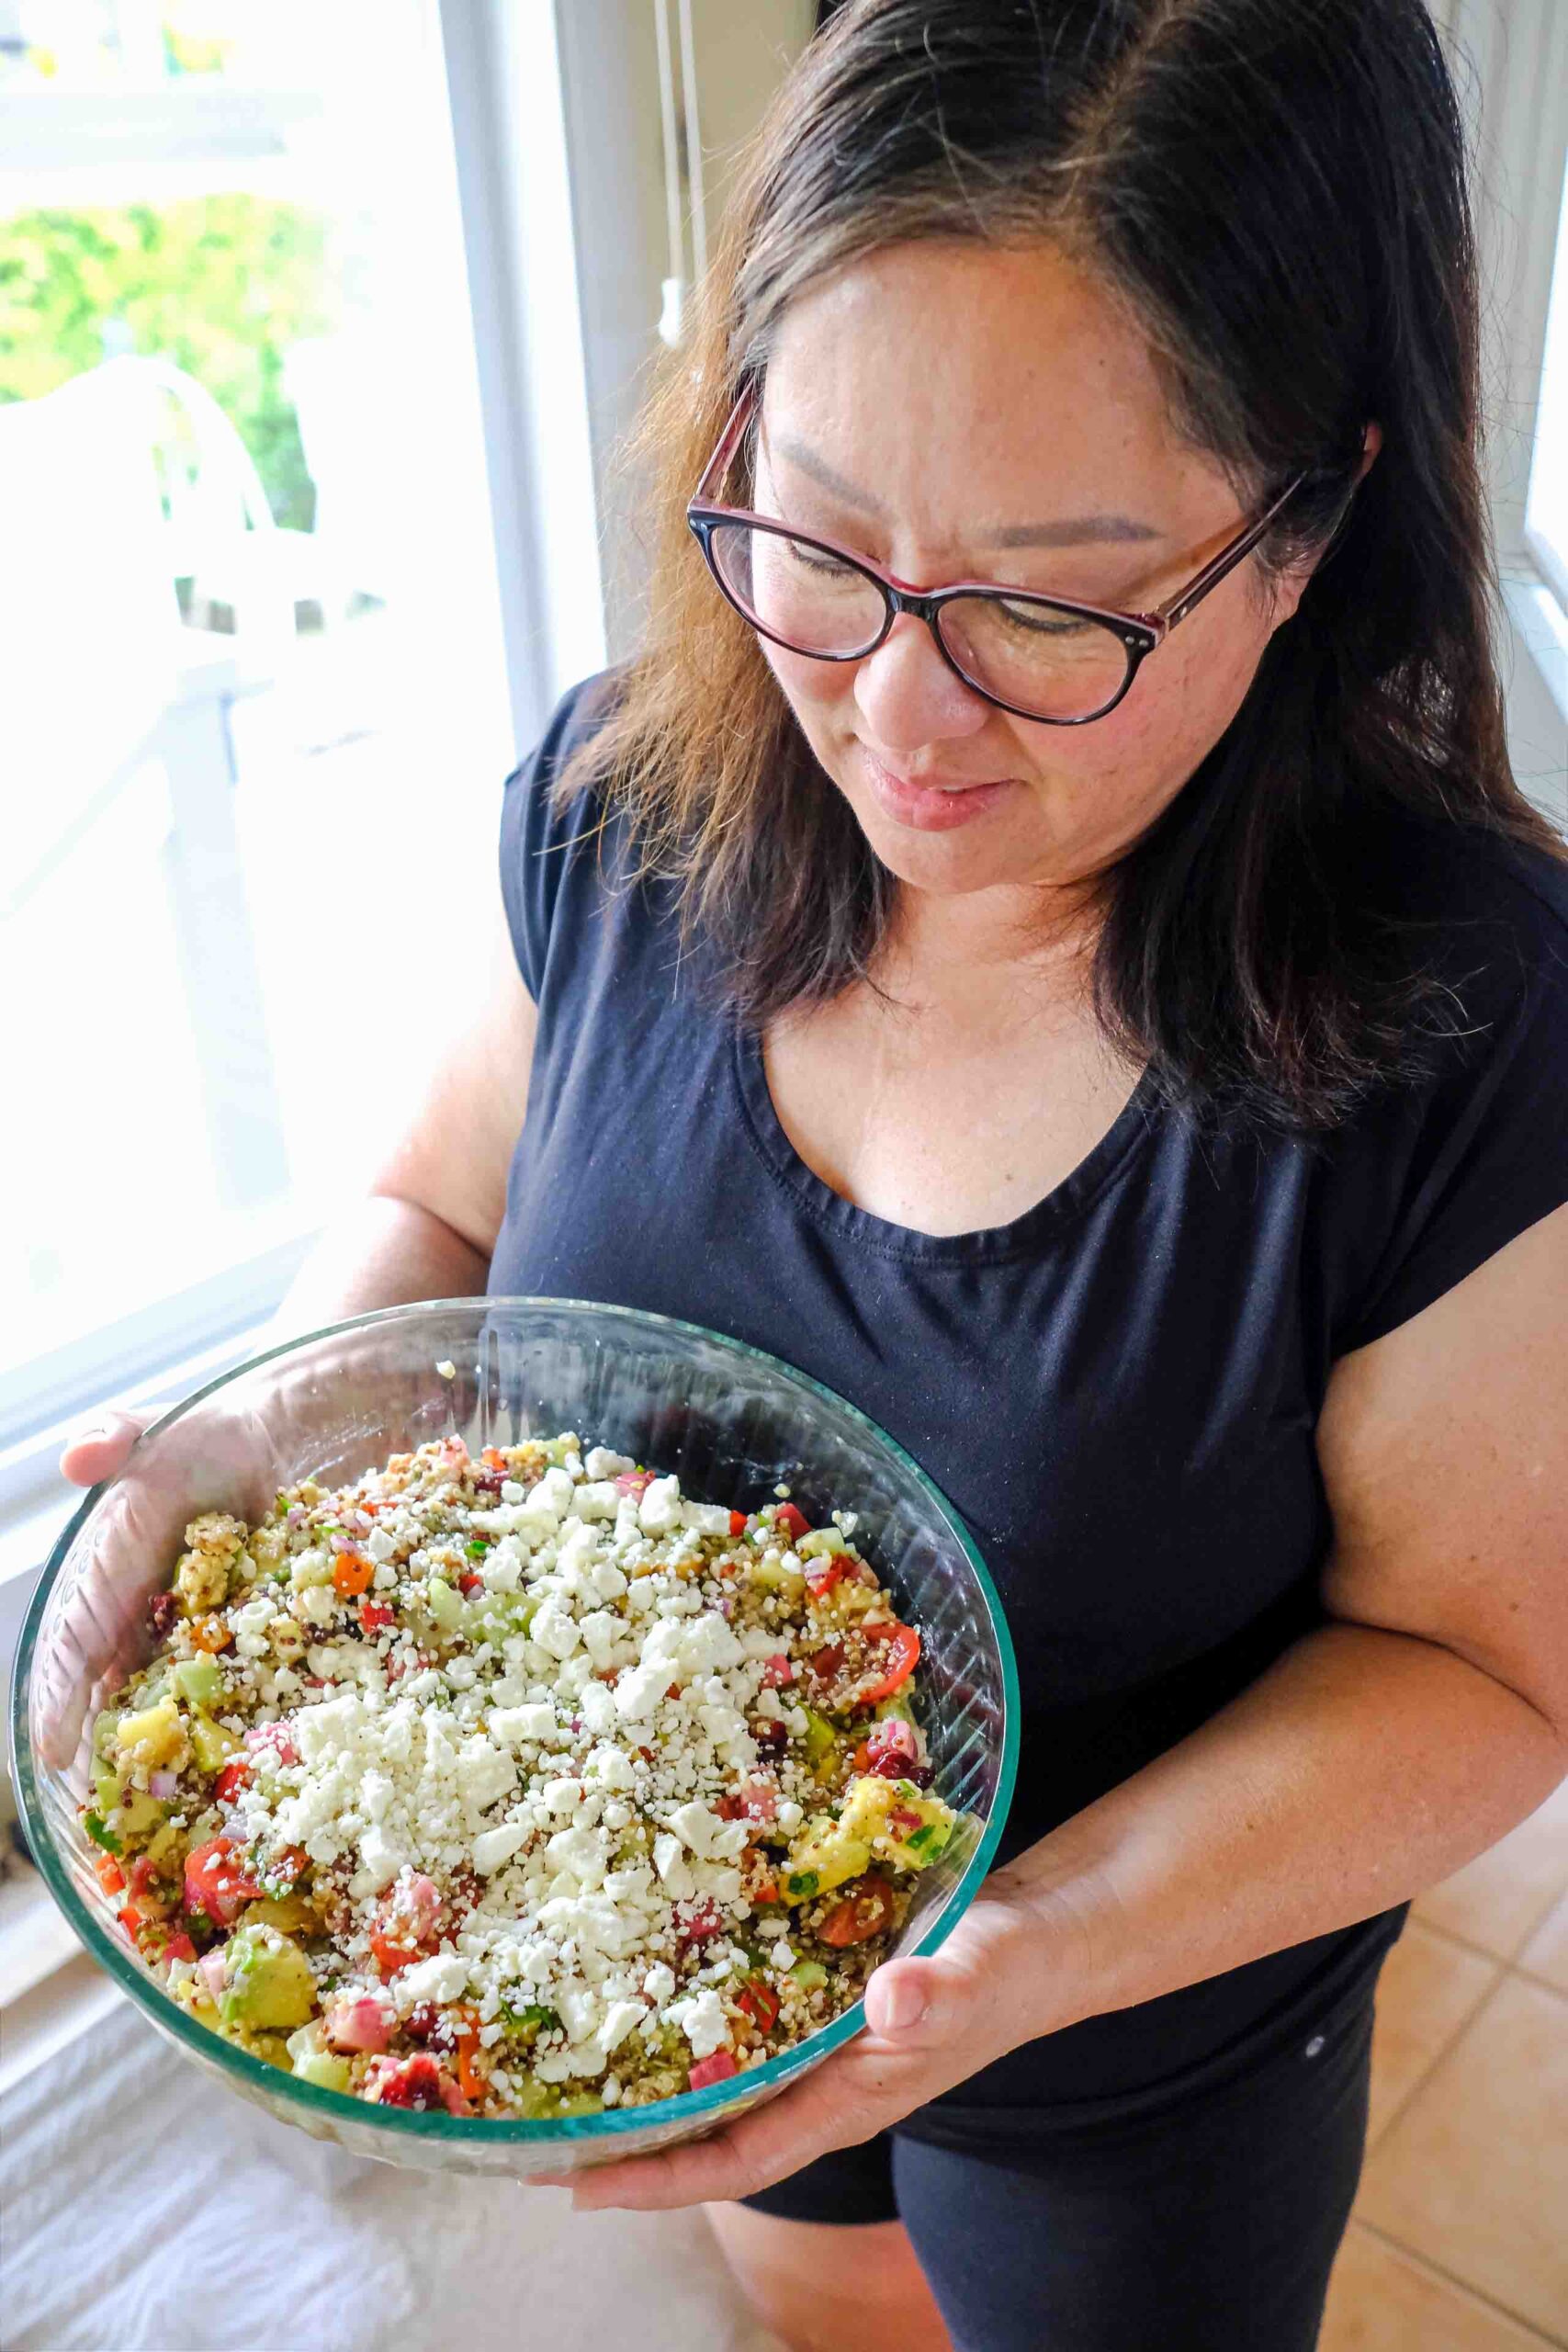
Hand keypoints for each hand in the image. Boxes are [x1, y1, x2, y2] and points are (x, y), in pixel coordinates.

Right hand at [36, 1395, 272, 1771]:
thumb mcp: (149, 1426)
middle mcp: (147, 1614)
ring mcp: (201, 1628)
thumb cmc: (198, 1432)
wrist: (274, 1435)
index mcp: (110, 1575)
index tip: (53, 1748)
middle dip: (115, 1746)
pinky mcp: (257, 1628)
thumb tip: (80, 1455)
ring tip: (183, 1804)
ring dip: (179, 1745)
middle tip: (113, 1806)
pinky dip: (248, 1712)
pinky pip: (250, 1675)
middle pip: (120, 1690)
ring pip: (180, 1697)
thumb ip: (110, 1434)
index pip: (75, 1644)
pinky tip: (262, 1752)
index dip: (60, 1696)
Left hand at [544, 1874, 1085, 2211]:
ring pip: (710, 2089)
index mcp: (844, 2101)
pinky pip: (730, 2031)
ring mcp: (811, 2053)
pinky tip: (631, 1995)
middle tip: (525, 2133)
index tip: (572, 2182)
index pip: (732, 2160)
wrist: (1038, 1938)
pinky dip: (678, 2026)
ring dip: (638, 2089)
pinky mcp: (812, 2007)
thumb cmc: (1009, 1966)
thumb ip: (938, 1991)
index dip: (652, 2179)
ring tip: (555, 2077)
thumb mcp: (979, 1971)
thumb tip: (888, 1999)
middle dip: (618, 2146)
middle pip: (701, 2139)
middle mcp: (816, 2089)